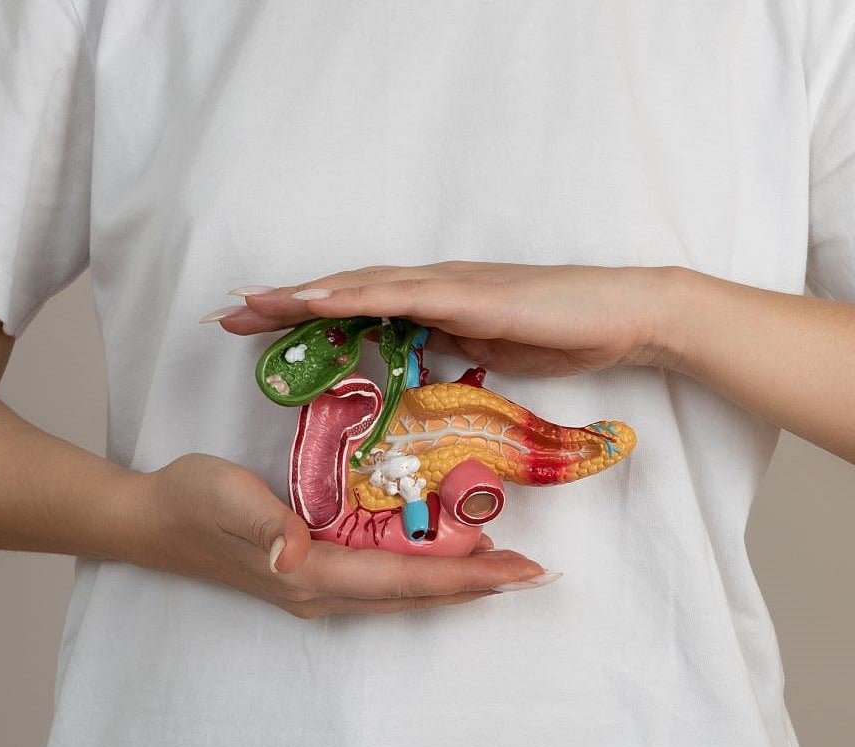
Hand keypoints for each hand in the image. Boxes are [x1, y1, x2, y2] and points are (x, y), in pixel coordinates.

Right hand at [121, 454, 553, 617]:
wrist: (152, 519)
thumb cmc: (191, 500)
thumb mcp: (226, 500)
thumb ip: (262, 526)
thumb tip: (292, 555)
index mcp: (311, 575)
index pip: (402, 579)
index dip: (463, 576)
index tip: (517, 569)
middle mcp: (322, 590)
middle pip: (414, 593)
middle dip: (478, 584)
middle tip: (533, 571)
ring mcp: (317, 586)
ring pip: (402, 590)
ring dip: (457, 581)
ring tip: (505, 567)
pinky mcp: (313, 571)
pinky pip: (384, 579)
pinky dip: (424, 572)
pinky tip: (444, 558)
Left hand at [215, 262, 686, 375]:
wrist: (626, 314)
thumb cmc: (566, 331)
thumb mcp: (493, 348)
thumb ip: (452, 346)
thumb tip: (420, 354)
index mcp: (436, 302)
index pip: (358, 308)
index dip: (307, 317)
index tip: (260, 330)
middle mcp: (433, 286)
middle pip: (344, 293)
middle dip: (285, 305)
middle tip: (228, 315)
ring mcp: (449, 286)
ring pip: (359, 287)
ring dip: (302, 296)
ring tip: (250, 305)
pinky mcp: (469, 296)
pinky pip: (399, 295)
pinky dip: (351, 297)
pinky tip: (314, 301)